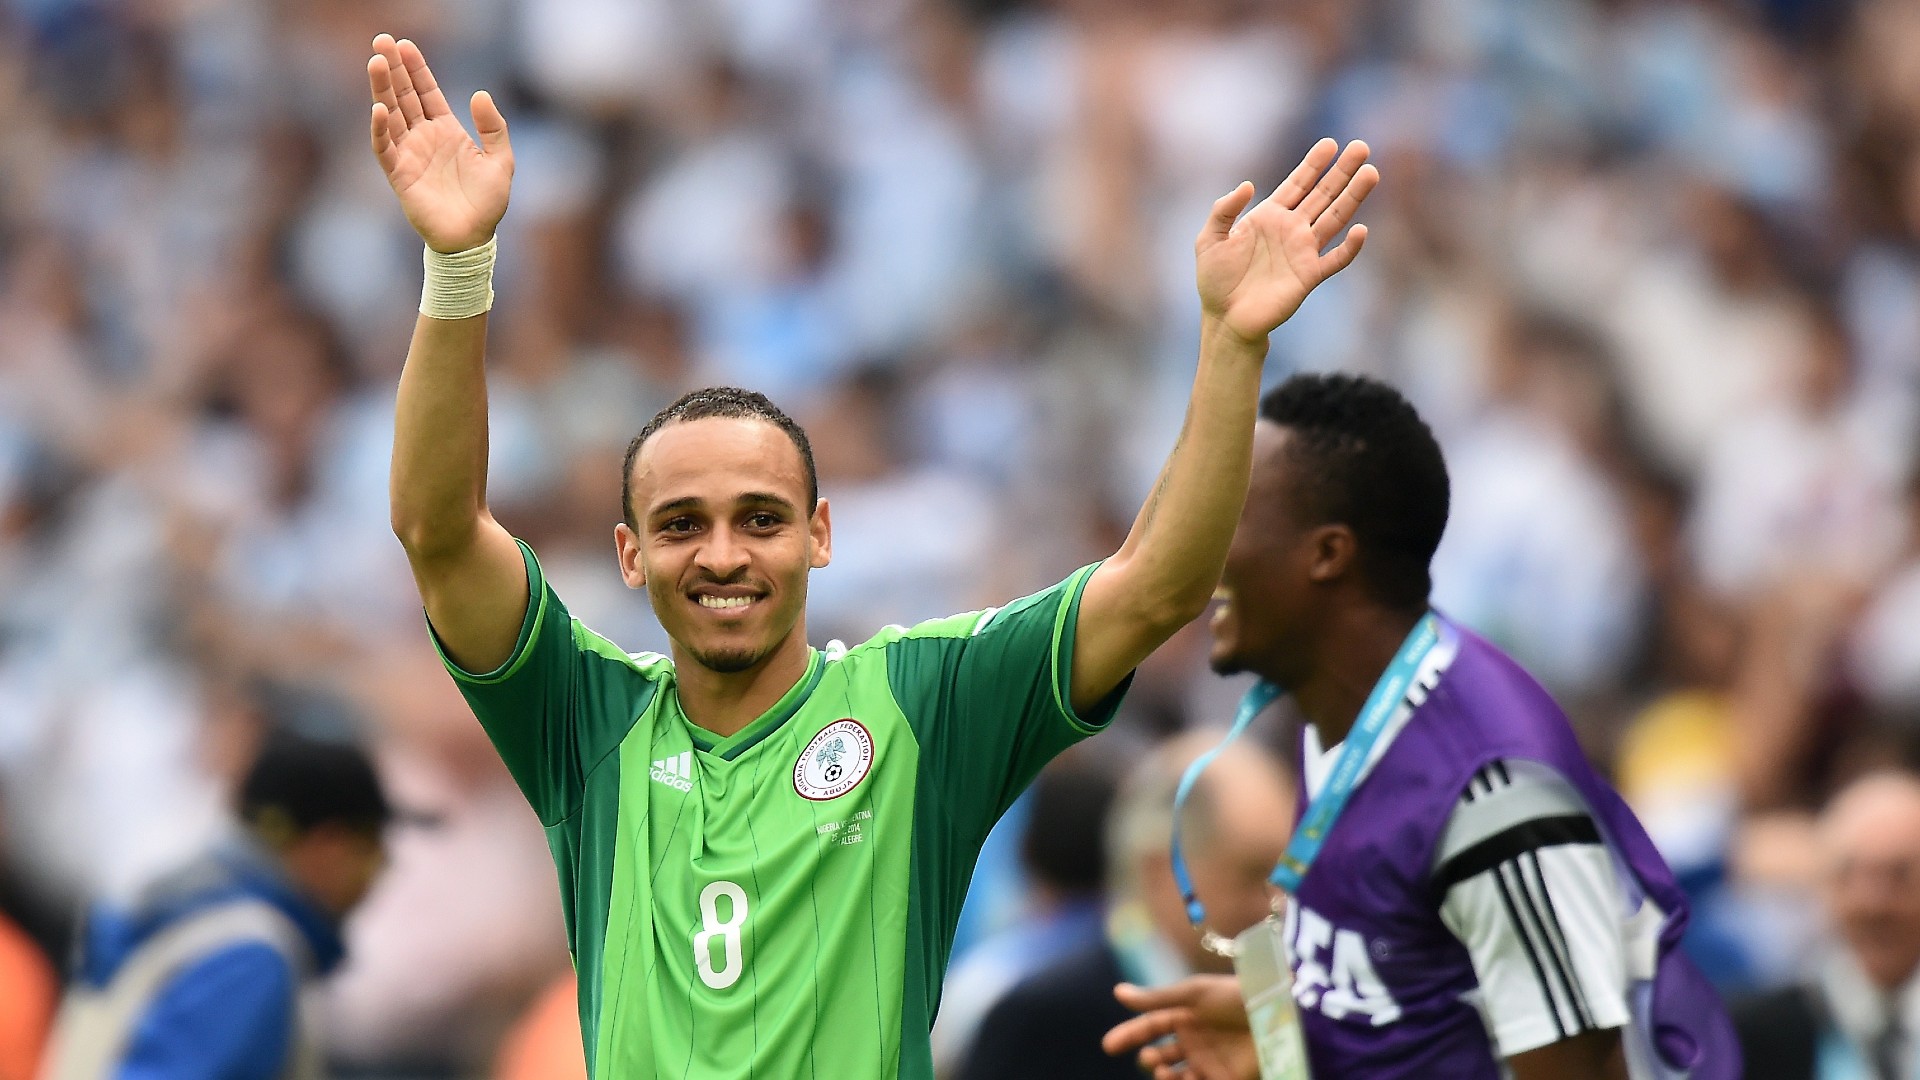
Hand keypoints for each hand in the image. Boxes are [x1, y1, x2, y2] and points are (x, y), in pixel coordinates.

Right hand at [368, 35, 513, 252]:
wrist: (473, 238)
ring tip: (375, 62)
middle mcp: (423, 138)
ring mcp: (409, 154)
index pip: (426, 92)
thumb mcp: (501, 160)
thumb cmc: (487, 204)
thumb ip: (494, 128)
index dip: (416, 69)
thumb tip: (480, 94)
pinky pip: (385, 147)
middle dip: (392, 68)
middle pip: (403, 96)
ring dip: (382, 89)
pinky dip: (380, 128)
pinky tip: (379, 108)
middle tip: (381, 40)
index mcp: (446, 131)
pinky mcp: (400, 174)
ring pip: (390, 114)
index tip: (405, 44)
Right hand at [1103, 976, 1260, 1079]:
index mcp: (1185, 1015)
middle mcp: (1194, 1040)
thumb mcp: (1192, 994)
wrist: (1275, 1013)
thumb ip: (1155, 999)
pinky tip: (1184, 1079)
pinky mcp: (1226, 1079)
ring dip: (1164, 1076)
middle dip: (1149, 1059)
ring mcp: (1210, 1062)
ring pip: (1175, 1076)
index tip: (1108, 1046)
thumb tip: (1117, 993)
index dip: (1128, 1036)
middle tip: (1152, 1058)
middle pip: (1159, 1055)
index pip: (1149, 1027)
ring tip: (1165, 1072)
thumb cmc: (1234, 997)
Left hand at [1196, 139, 1377, 347]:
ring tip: (1370, 173)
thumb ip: (1223, 210)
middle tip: (1361, 147)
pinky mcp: (1309, 276)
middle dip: (1342, 171)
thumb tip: (1248, 185)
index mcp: (1270, 216)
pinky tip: (1361, 230)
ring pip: (1335, 218)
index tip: (1330, 143)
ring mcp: (1303, 252)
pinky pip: (1335, 260)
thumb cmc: (1215, 280)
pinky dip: (1349, 247)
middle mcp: (1292, 230)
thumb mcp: (1209, 239)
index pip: (1297, 183)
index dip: (1313, 163)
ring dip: (1353, 197)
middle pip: (1323, 194)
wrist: (1225, 319)